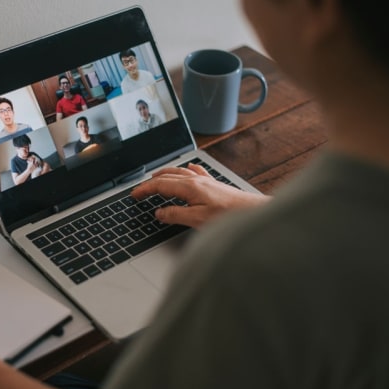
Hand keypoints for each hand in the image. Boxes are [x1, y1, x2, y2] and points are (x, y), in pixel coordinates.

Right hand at [131, 163, 269, 227]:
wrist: (254, 213)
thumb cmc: (229, 217)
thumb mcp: (197, 220)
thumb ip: (175, 215)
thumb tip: (160, 213)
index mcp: (190, 187)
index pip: (160, 185)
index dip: (145, 189)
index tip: (134, 194)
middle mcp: (197, 180)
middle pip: (168, 176)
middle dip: (151, 181)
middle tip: (140, 189)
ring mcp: (207, 181)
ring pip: (180, 172)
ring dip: (165, 174)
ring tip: (156, 177)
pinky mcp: (215, 185)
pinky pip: (197, 172)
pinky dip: (187, 170)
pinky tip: (189, 168)